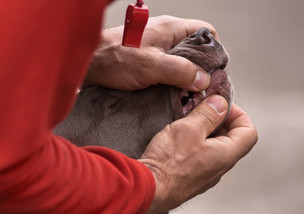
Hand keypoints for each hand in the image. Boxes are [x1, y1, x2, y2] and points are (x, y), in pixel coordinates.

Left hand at [85, 16, 217, 90]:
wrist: (86, 64)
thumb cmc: (113, 58)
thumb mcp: (150, 65)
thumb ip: (179, 71)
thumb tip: (203, 80)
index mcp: (171, 28)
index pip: (206, 31)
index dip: (214, 50)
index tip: (215, 71)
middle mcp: (166, 35)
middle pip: (196, 48)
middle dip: (202, 68)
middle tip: (202, 88)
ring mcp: (157, 48)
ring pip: (183, 60)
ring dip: (187, 76)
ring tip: (188, 94)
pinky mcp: (148, 60)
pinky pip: (169, 68)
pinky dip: (174, 80)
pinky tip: (173, 93)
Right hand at [138, 95, 257, 213]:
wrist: (148, 190)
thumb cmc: (169, 161)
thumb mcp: (189, 128)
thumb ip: (208, 114)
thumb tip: (221, 103)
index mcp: (226, 155)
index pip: (249, 132)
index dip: (239, 114)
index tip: (220, 106)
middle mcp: (220, 168)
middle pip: (232, 139)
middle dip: (219, 120)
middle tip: (201, 108)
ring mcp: (206, 175)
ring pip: (214, 147)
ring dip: (205, 130)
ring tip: (188, 121)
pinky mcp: (191, 178)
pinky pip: (201, 156)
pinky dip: (195, 143)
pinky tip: (179, 137)